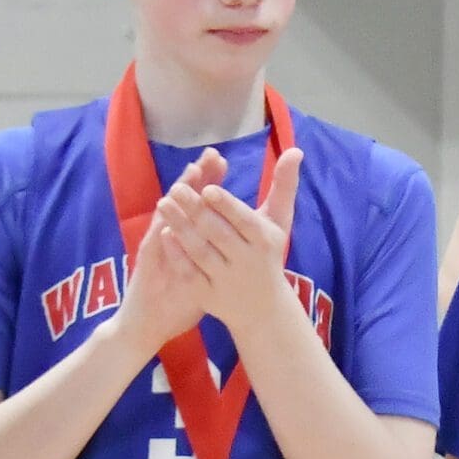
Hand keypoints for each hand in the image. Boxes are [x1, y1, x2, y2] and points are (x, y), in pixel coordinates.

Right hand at [112, 155, 221, 354]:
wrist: (152, 323)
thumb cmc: (181, 297)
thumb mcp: (207, 272)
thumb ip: (220, 252)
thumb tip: (240, 238)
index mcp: (188, 237)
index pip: (200, 203)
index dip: (209, 182)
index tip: (222, 161)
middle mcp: (171, 236)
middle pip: (185, 201)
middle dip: (197, 178)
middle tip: (210, 155)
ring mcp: (158, 247)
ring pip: (168, 215)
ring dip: (179, 194)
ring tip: (191, 171)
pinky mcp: (149, 263)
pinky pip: (156, 243)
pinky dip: (161, 227)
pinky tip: (166, 211)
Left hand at [152, 146, 302, 339]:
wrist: (263, 309)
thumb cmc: (269, 254)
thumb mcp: (279, 222)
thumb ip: (284, 185)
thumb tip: (295, 150)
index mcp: (265, 241)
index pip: (245, 221)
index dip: (226, 206)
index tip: (208, 189)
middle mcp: (247, 261)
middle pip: (218, 234)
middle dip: (196, 211)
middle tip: (176, 188)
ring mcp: (226, 280)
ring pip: (200, 250)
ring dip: (181, 226)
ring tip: (164, 202)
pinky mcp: (207, 295)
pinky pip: (189, 272)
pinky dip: (176, 253)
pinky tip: (163, 233)